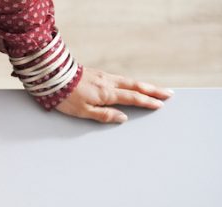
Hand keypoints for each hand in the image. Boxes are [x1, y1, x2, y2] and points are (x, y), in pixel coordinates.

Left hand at [55, 68, 172, 123]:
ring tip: (155, 89)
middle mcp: (109, 83)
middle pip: (136, 87)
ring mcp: (104, 76)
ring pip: (129, 81)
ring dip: (144, 85)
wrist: (53, 77)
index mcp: (107, 93)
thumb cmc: (65, 97)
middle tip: (168, 94)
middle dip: (153, 91)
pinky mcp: (98, 73)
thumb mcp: (83, 111)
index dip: (147, 102)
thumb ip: (104, 115)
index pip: (132, 98)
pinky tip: (132, 84)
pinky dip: (131, 82)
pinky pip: (120, 78)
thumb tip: (122, 118)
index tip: (160, 105)